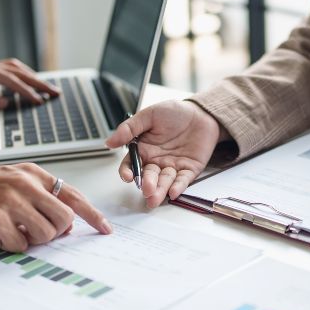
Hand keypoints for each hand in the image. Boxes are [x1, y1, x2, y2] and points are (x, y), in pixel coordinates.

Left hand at [0, 57, 58, 109]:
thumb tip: (3, 103)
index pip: (9, 79)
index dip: (25, 91)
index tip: (39, 100)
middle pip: (18, 71)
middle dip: (38, 82)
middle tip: (55, 92)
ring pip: (16, 69)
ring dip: (33, 78)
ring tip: (48, 89)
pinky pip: (9, 72)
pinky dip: (22, 77)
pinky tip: (29, 84)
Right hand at [0, 163, 111, 251]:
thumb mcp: (18, 183)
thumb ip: (44, 198)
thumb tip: (68, 224)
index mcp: (35, 174)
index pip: (73, 195)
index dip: (93, 215)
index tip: (105, 228)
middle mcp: (25, 184)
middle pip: (64, 218)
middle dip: (56, 232)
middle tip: (38, 231)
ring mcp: (11, 200)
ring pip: (46, 233)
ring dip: (33, 240)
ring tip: (16, 231)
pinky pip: (21, 244)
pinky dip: (12, 245)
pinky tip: (0, 235)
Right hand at [105, 100, 224, 207]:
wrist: (200, 112)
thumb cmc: (175, 113)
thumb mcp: (149, 115)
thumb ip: (129, 128)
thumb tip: (110, 142)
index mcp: (144, 149)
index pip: (131, 165)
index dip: (128, 172)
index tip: (128, 176)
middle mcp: (157, 161)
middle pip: (149, 176)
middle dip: (147, 184)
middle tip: (146, 189)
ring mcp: (173, 166)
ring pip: (164, 181)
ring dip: (160, 190)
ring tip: (155, 197)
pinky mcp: (189, 169)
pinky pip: (183, 180)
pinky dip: (178, 186)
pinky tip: (173, 192)